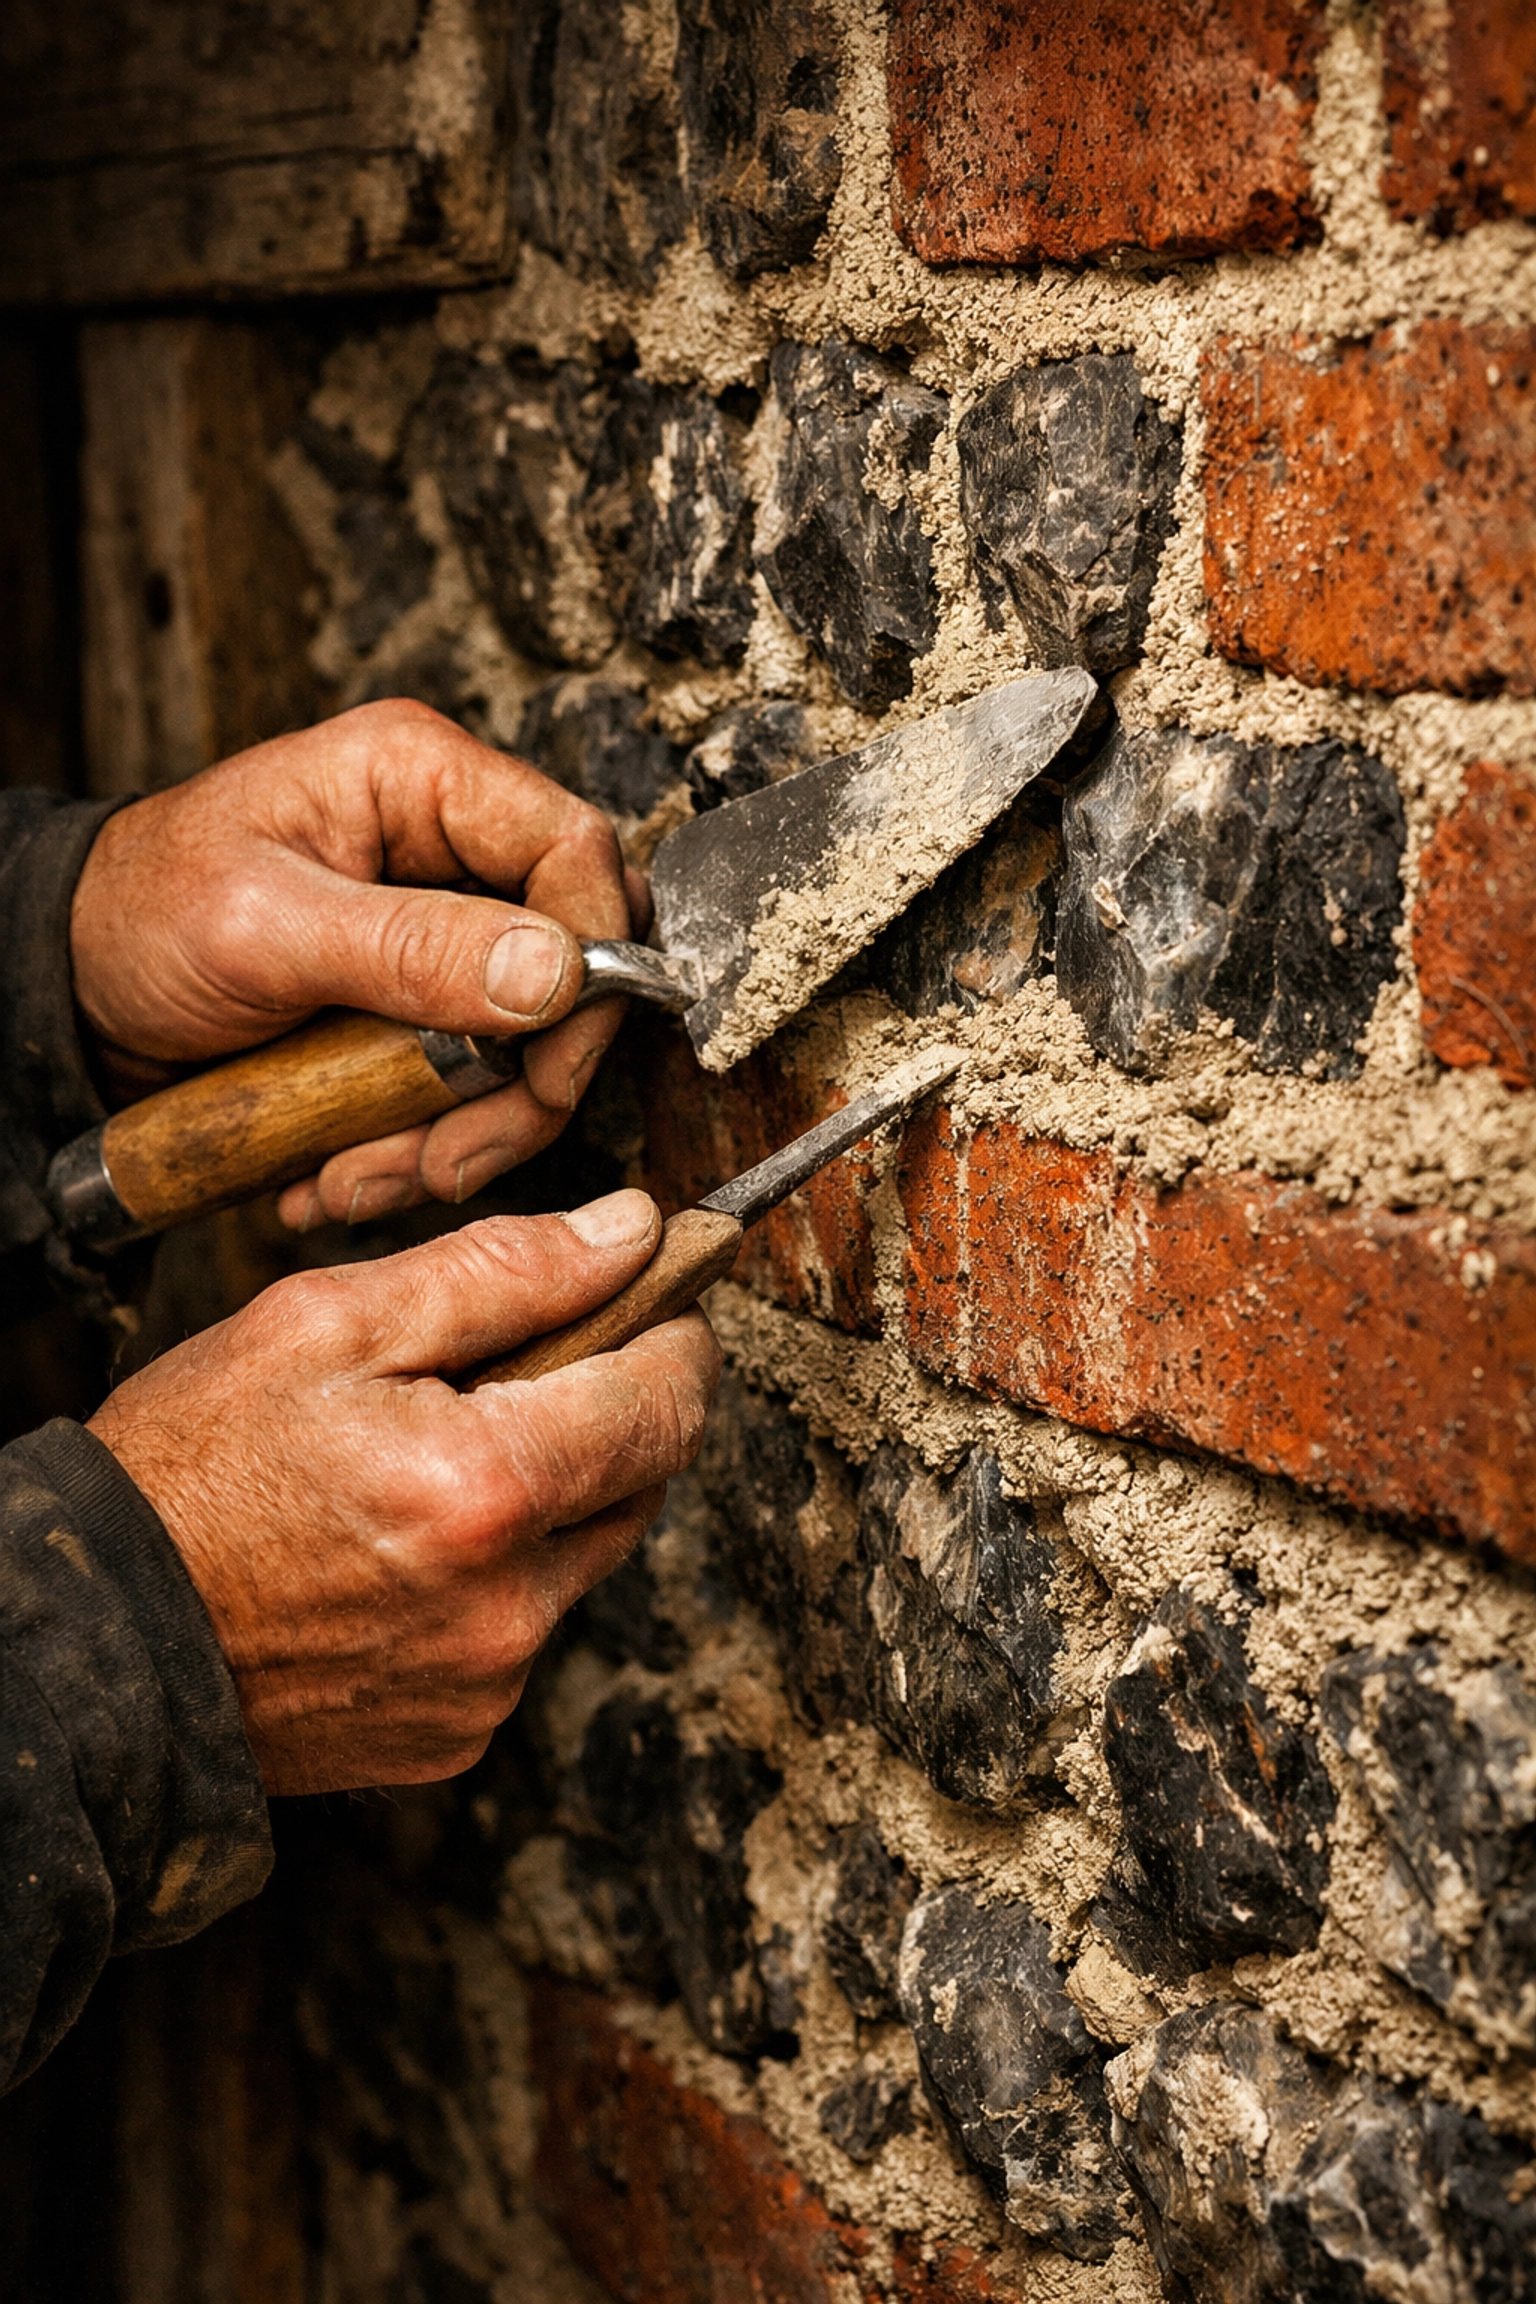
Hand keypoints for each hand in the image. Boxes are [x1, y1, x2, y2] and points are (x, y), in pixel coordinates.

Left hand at [70, 699, 648, 1226]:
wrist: (72, 996)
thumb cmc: (137, 920)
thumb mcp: (263, 929)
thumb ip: (411, 949)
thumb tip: (554, 974)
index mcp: (419, 778)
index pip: (576, 851)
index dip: (592, 963)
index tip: (549, 1066)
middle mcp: (449, 848)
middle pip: (572, 967)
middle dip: (521, 1084)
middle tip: (452, 1153)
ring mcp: (441, 936)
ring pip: (528, 1050)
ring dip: (459, 1136)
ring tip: (359, 1175)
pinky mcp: (423, 1010)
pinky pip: (471, 1092)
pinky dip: (417, 1148)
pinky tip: (339, 1167)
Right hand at [88, 1191, 720, 1793]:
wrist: (99, 1635)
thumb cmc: (190, 1467)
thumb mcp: (326, 1323)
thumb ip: (500, 1271)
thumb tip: (629, 1231)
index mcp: (486, 1492)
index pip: (668, 1400)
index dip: (673, 1334)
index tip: (653, 1298)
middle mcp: (507, 1608)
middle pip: (642, 1482)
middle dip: (603, 1412)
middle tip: (508, 1375)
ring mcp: (485, 1685)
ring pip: (584, 1558)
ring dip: (547, 1500)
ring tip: (427, 1466)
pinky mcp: (456, 1735)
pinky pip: (523, 1632)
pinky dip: (494, 1581)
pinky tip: (401, 1551)